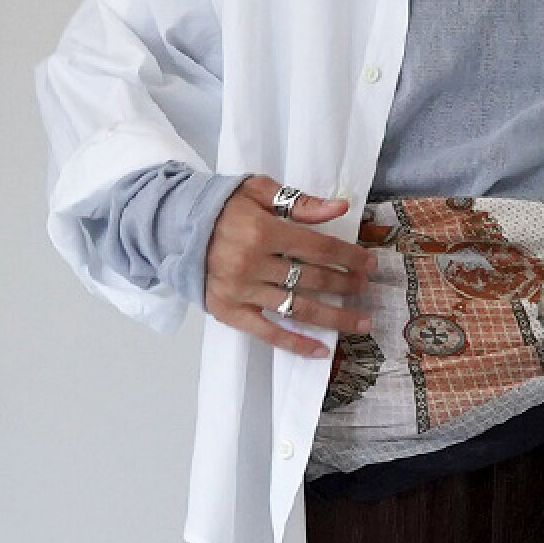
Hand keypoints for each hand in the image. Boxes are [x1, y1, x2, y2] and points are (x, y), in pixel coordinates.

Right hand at [202, 176, 377, 356]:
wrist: (174, 227)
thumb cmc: (221, 207)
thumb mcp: (258, 191)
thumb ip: (301, 203)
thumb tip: (340, 208)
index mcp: (262, 231)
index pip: (319, 248)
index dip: (349, 257)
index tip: (369, 264)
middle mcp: (252, 264)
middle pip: (313, 280)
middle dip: (346, 285)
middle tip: (366, 289)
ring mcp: (240, 291)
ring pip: (298, 309)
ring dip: (334, 318)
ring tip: (361, 322)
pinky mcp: (229, 311)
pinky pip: (268, 333)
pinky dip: (296, 343)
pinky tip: (321, 351)